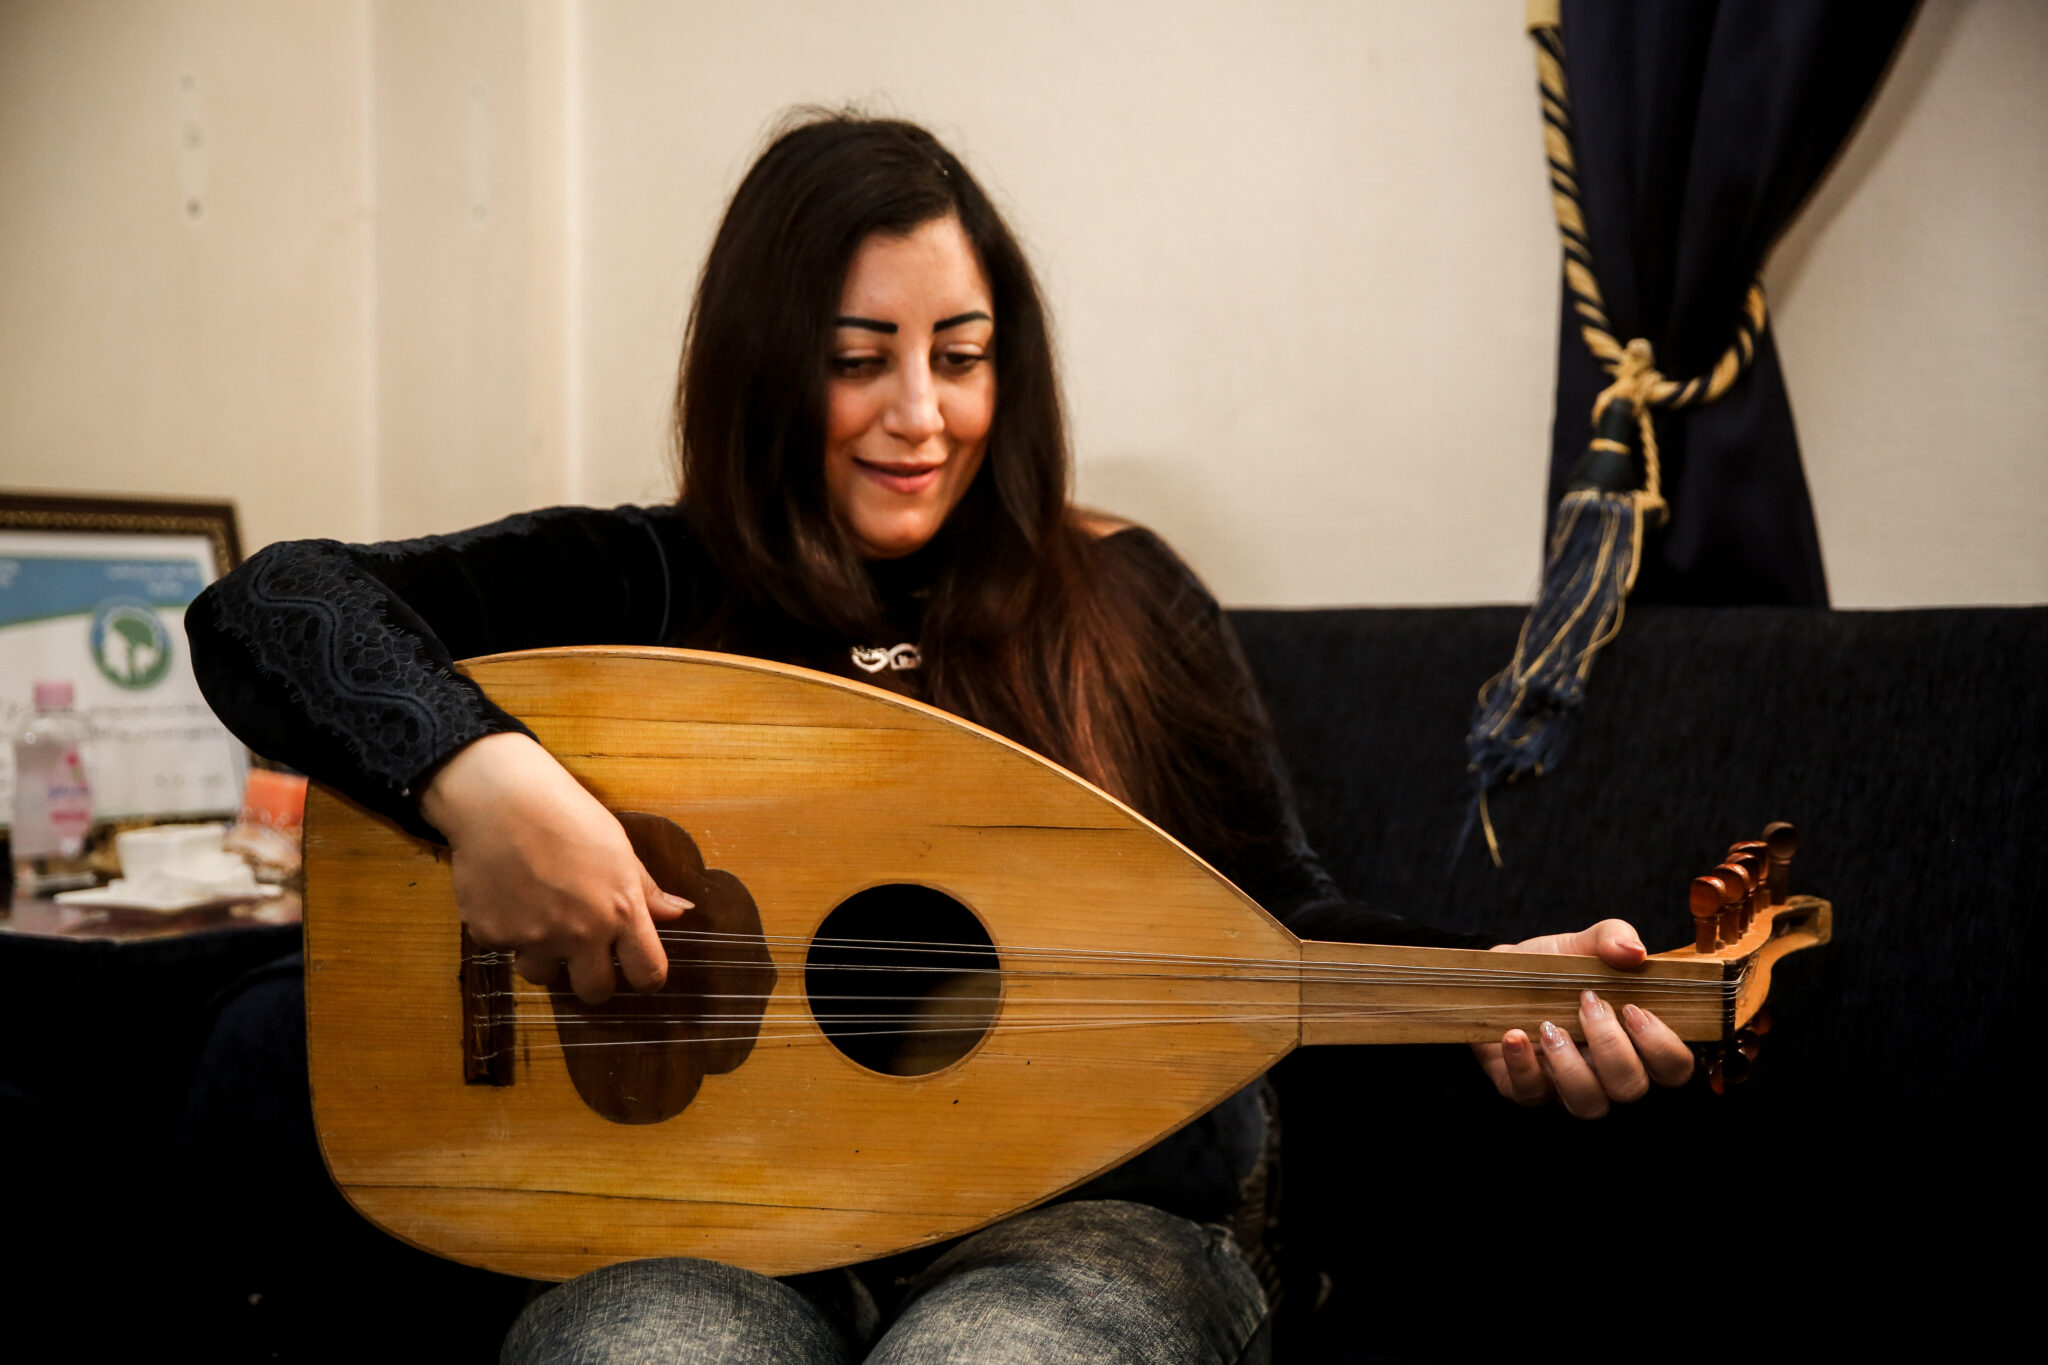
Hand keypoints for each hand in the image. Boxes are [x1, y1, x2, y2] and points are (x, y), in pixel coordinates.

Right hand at [419, 732, 690, 1003]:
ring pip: (544, 975)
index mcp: (621, 912)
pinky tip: (507, 894)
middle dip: (592, 977)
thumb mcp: (618, 847)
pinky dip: (507, 930)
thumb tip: (680, 912)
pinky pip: (506, 949)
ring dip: (544, 955)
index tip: (637, 969)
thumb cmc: (566, 814)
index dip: (646, 977)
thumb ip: (646, 890)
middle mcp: (581, 934)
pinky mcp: (493, 937)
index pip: (649, 974)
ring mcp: (534, 940)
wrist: (499, 799)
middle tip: (584, 950)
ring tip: (538, 912)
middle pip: (595, 992)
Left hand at [1471, 918, 1694, 1117]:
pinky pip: (1532, 1093)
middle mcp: (1608, 1072)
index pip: (1674, 1067)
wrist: (1498, 976)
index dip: (1662, 1046)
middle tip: (1587, 1003)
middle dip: (1611, 1046)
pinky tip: (1516, 1034)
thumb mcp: (1584, 945)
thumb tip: (1634, 950)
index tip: (1633, 1008)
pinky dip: (1523, 1065)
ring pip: (1589, 1103)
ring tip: (1550, 1026)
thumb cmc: (1554, 969)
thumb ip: (1614, 937)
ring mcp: (1568, 1085)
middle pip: (1632, 1087)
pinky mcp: (1527, 1088)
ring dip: (1571, 1066)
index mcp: (1635, 1043)